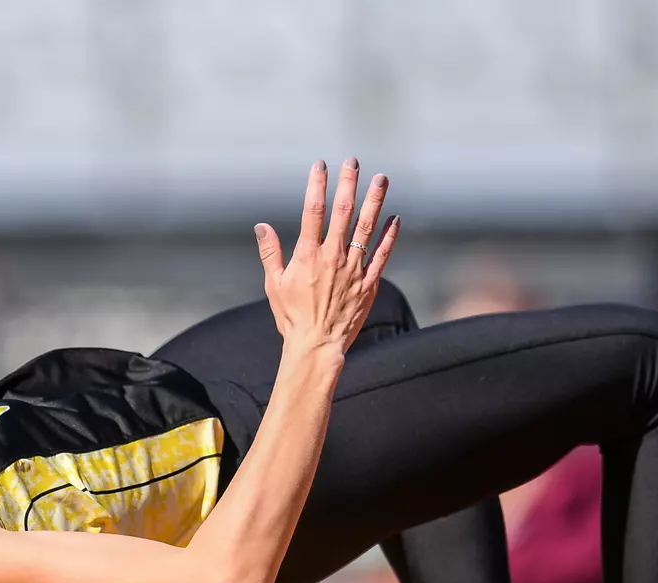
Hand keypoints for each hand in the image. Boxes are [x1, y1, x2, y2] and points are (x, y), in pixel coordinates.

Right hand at [256, 158, 398, 360]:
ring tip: (381, 179)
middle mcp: (333, 257)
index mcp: (308, 256)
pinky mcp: (368, 283)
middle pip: (343, 211)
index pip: (313, 211)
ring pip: (367, 227)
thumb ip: (270, 253)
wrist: (317, 346)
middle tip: (353, 161)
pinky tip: (395, 218)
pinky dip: (390, 235)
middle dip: (348, 183)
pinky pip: (382, 254)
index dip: (317, 185)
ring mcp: (354, 269)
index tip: (321, 165)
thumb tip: (262, 226)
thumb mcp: (274, 285)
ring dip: (374, 200)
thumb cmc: (292, 317)